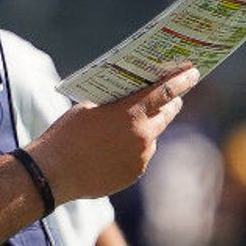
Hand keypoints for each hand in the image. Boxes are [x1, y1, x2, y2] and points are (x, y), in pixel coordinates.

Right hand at [26, 65, 198, 203]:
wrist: (54, 173)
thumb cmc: (66, 135)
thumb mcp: (88, 109)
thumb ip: (113, 105)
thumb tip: (127, 102)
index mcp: (130, 113)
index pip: (165, 92)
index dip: (181, 80)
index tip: (192, 72)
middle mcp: (142, 136)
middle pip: (167, 115)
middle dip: (170, 104)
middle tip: (170, 97)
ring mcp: (141, 157)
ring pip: (151, 137)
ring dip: (144, 129)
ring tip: (122, 129)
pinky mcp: (134, 173)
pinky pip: (139, 156)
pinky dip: (131, 150)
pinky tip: (110, 150)